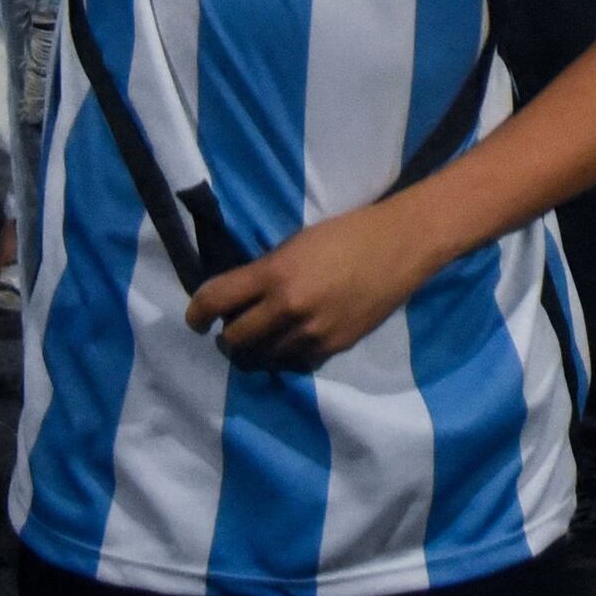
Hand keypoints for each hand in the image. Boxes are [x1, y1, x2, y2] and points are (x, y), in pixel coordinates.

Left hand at [185, 199, 442, 372]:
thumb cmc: (345, 234)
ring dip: (258, 347)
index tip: (195, 319)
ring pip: (264, 356)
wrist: (401, 246)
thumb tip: (238, 299)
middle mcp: (288, 307)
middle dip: (227, 336)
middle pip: (235, 339)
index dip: (196, 313)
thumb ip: (265, 273)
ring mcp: (312, 332)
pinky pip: (295, 362)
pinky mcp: (333, 347)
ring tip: (265, 335)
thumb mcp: (295, 245)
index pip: (216, 300)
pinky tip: (293, 340)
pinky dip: (287, 353)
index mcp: (275, 273)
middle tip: (231, 329)